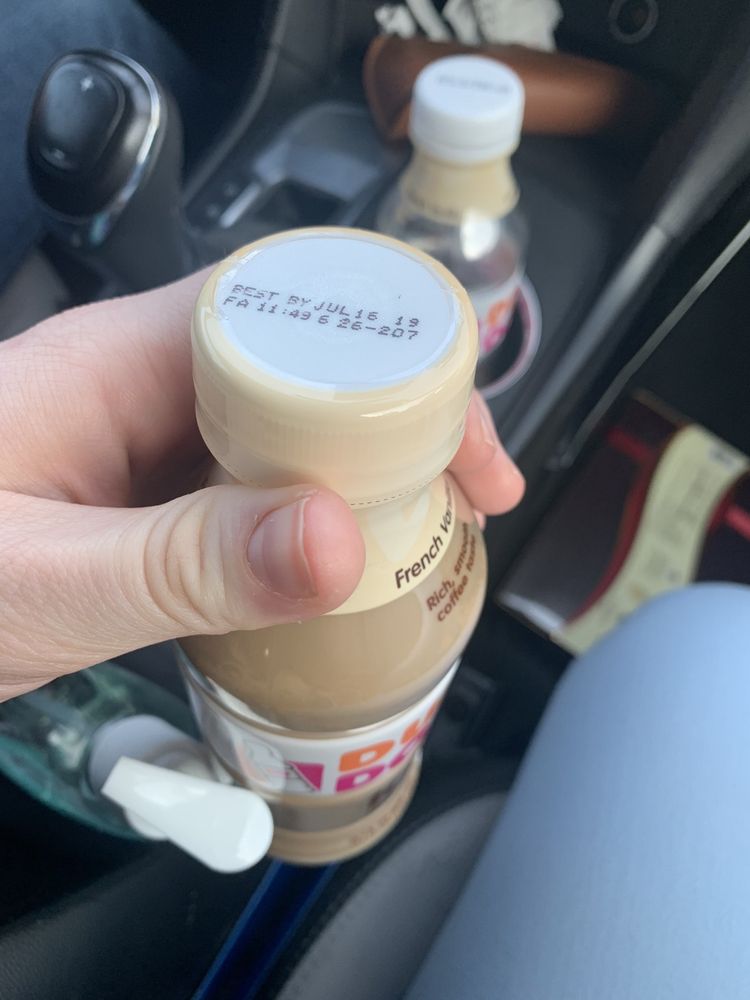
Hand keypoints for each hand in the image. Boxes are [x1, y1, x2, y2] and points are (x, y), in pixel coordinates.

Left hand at [0, 270, 523, 700]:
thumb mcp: (39, 580)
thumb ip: (180, 563)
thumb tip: (337, 542)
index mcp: (118, 362)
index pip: (284, 316)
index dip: (388, 360)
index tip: (461, 436)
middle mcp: (144, 391)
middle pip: (304, 378)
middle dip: (402, 429)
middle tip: (472, 500)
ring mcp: (147, 452)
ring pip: (285, 443)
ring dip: (365, 485)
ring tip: (432, 540)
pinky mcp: (147, 508)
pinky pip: (251, 501)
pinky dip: (311, 533)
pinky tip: (345, 574)